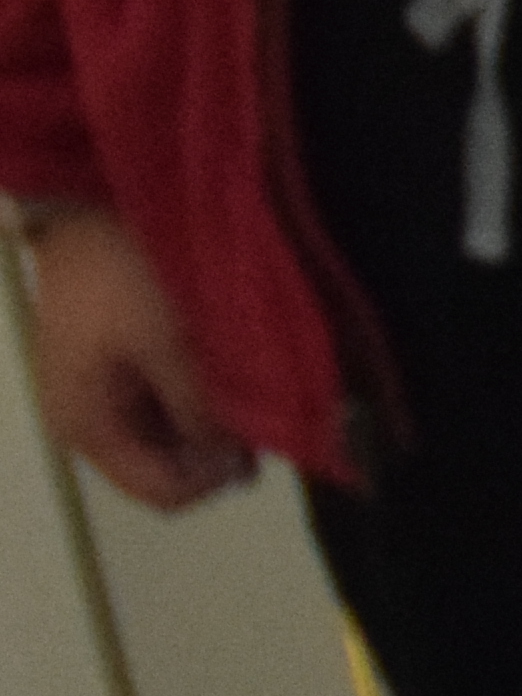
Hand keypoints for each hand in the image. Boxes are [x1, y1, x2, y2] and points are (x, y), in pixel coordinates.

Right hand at [18, 207, 252, 511]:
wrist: (90, 204)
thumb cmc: (126, 277)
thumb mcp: (171, 346)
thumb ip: (201, 411)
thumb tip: (235, 470)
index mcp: (88, 428)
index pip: (161, 491)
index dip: (214, 478)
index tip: (258, 439)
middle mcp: (87, 423)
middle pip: (166, 467)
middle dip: (215, 446)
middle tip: (260, 403)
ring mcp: (100, 395)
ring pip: (170, 435)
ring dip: (211, 417)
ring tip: (246, 379)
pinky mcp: (114, 367)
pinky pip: (164, 402)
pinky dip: (197, 393)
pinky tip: (225, 365)